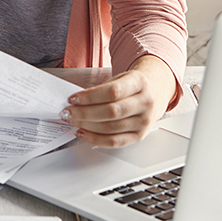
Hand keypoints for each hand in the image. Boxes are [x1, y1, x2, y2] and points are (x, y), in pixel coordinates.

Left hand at [59, 55, 176, 147]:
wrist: (152, 94)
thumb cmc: (130, 86)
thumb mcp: (119, 78)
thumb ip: (100, 89)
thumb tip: (76, 102)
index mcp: (140, 83)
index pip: (112, 92)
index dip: (90, 96)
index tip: (73, 99)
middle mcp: (145, 102)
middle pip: (111, 111)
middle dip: (85, 113)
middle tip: (68, 112)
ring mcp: (144, 121)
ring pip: (111, 128)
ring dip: (87, 126)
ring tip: (73, 121)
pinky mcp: (139, 136)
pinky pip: (115, 141)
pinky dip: (95, 139)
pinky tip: (83, 132)